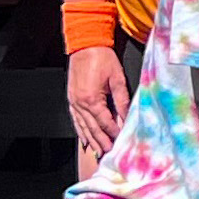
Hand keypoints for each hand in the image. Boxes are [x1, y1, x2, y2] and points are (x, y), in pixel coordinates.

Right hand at [66, 44, 129, 168]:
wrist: (85, 44)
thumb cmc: (102, 58)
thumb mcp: (117, 78)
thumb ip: (122, 100)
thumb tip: (127, 117)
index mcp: (92, 99)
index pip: (105, 122)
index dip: (113, 133)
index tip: (120, 141)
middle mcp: (80, 102)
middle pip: (92, 128)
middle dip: (101, 142)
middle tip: (108, 153)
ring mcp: (73, 101)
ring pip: (82, 126)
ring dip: (91, 139)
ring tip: (97, 151)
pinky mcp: (71, 98)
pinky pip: (75, 118)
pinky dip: (80, 130)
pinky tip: (84, 138)